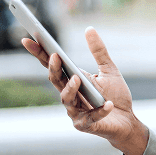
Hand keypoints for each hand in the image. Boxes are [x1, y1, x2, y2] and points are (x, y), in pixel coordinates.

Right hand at [22, 27, 147, 154]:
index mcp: (73, 80)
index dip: (40, 53)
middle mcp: (70, 95)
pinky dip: (100, 111)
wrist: (127, 120)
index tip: (28, 38)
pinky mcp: (86, 125)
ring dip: (70, 89)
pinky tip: (108, 105)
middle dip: (53, 68)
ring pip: (66, 99)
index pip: (53, 65)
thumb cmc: (115, 95)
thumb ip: (99, 51)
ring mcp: (75, 111)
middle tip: (55, 56)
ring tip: (78, 79)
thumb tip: (89, 29)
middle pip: (56, 80)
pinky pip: (91, 117)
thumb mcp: (109, 70)